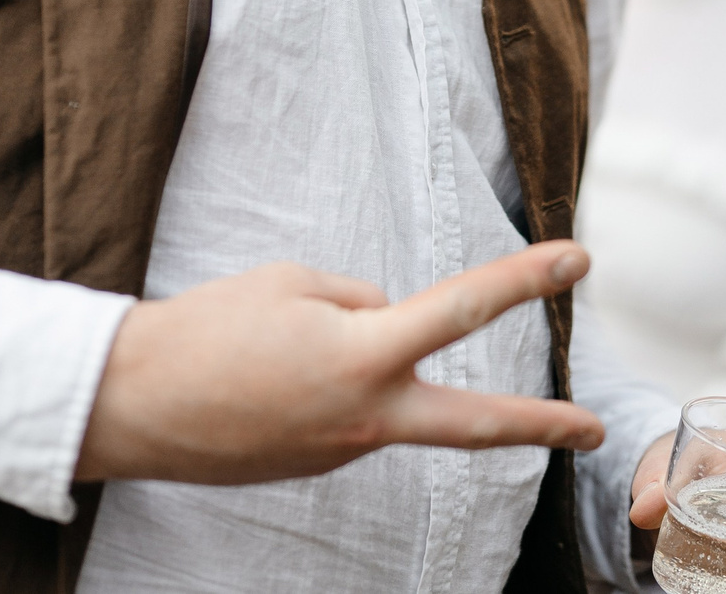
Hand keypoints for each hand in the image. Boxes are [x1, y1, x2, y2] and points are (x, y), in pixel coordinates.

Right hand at [75, 240, 604, 484]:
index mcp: (364, 355)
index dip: (526, 279)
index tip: (577, 259)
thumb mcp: (293, 284)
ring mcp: (341, 451)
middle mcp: (366, 415)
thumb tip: (385, 321)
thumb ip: (359, 301)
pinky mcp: (313, 465)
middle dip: (540, 426)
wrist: (131, 405)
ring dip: (358, 364)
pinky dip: (322, 382)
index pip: (464, 309)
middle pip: (475, 426)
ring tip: (270, 347)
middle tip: (594, 428)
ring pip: (383, 393)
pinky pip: (341, 407)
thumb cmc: (207, 330)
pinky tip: (264, 378)